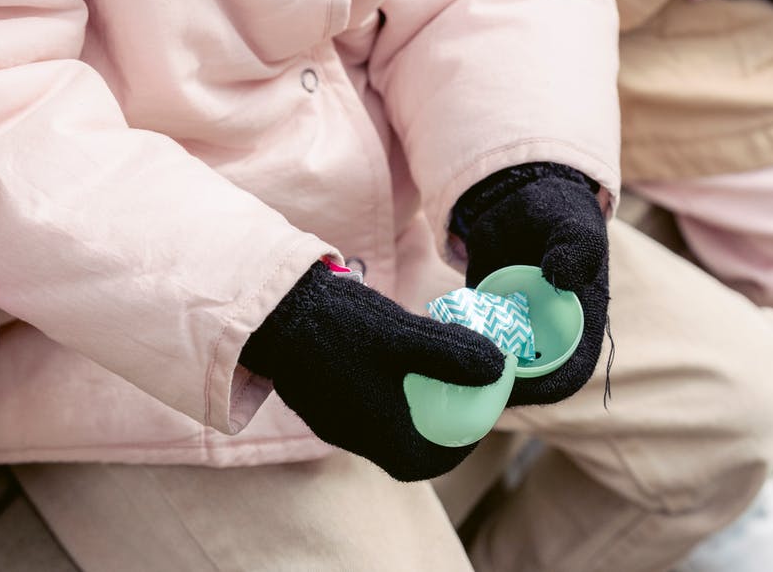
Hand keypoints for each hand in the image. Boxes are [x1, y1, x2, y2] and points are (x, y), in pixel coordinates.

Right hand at [239, 262, 506, 480]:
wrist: (272, 310)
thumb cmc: (338, 327)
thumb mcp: (404, 335)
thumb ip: (452, 353)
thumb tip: (500, 367)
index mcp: (375, 434)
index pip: (428, 461)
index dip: (460, 443)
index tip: (479, 414)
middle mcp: (351, 436)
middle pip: (408, 443)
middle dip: (439, 419)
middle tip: (461, 386)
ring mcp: (332, 418)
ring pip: (384, 421)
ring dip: (413, 401)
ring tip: (430, 365)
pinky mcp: (319, 398)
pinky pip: (363, 404)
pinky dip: (387, 389)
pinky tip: (391, 356)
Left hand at [450, 163, 608, 406]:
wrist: (521, 194)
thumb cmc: (559, 212)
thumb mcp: (574, 225)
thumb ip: (577, 248)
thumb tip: (564, 278)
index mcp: (581, 324)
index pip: (569, 374)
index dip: (545, 388)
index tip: (511, 387)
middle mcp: (549, 334)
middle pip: (528, 380)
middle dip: (499, 384)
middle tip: (466, 378)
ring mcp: (516, 327)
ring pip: (497, 364)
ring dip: (475, 366)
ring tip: (448, 357)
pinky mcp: (486, 315)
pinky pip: (473, 338)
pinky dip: (458, 340)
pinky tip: (437, 335)